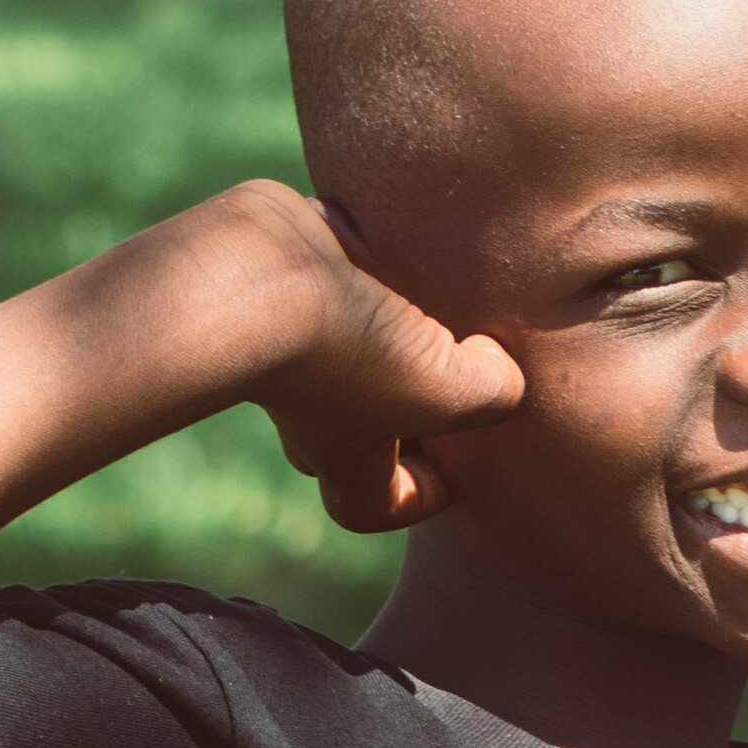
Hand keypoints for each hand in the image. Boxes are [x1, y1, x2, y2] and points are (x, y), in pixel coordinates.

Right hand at [224, 182, 523, 534]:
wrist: (254, 269)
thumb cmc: (350, 350)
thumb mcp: (448, 389)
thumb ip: (492, 392)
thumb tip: (493, 363)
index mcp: (345, 454)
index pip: (372, 505)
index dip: (419, 499)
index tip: (454, 473)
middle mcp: (310, 402)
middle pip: (352, 428)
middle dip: (398, 413)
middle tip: (445, 377)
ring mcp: (289, 336)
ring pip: (343, 349)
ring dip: (385, 332)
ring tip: (437, 299)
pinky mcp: (286, 272)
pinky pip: (334, 278)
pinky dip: (366, 267)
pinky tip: (403, 241)